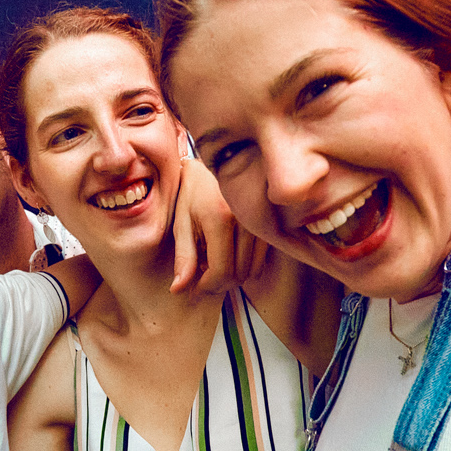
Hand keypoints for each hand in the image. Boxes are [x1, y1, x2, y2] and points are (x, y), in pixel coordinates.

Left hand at [169, 155, 264, 295]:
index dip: (208, 286)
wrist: (221, 161)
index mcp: (220, 217)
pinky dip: (246, 264)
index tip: (196, 286)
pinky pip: (262, 259)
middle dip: (219, 282)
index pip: (221, 271)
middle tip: (203, 274)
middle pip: (238, 274)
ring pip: (252, 270)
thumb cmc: (195, 191)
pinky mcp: (273, 222)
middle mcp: (246, 219)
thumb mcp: (182, 222)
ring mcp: (263, 220)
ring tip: (215, 259)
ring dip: (233, 274)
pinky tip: (232, 252)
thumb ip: (183, 257)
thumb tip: (178, 290)